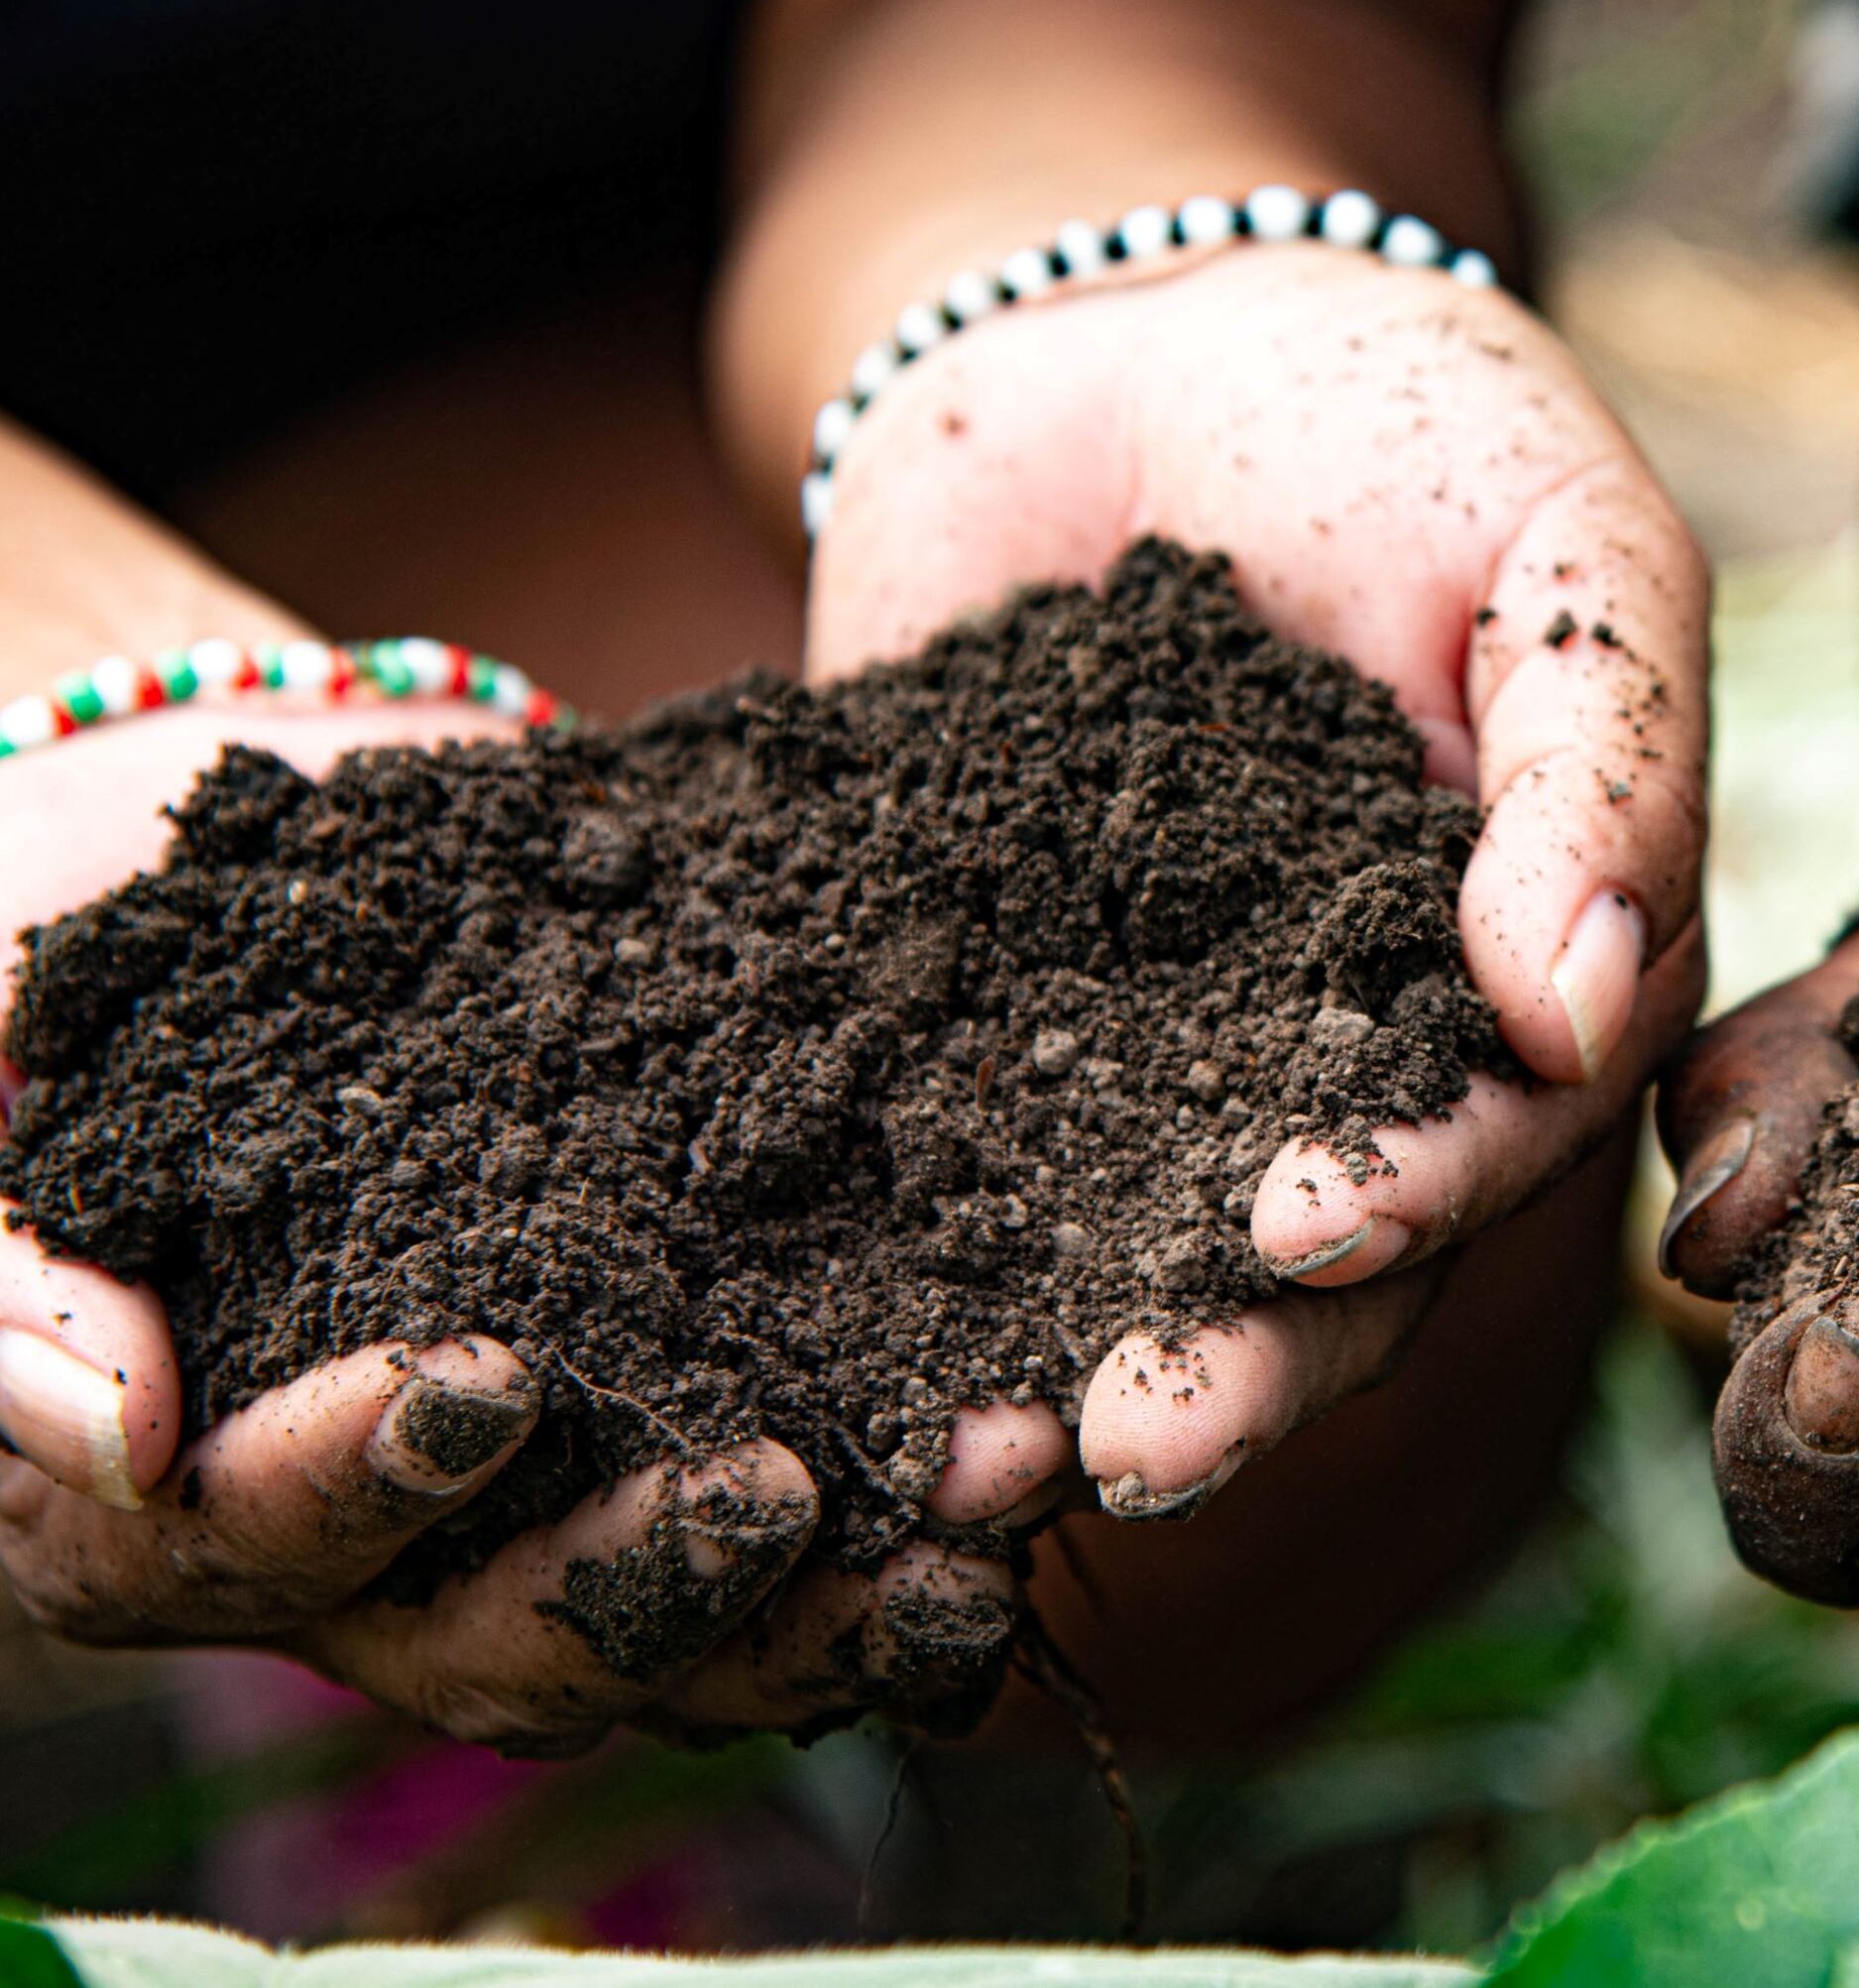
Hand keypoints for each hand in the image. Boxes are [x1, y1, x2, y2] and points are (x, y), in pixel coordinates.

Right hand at [0, 707, 1006, 1750]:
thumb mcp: (25, 1096)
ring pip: (701, 1640)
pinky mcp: (706, 1470)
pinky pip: (823, 1556)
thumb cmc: (118, 1019)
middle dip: (648, 1584)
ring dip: (853, 1590)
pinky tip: (1037, 1460)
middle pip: (504, 1652)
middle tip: (775, 1487)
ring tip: (982, 1495)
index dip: (354, 1486)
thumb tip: (110, 1434)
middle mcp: (382, 1572)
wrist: (306, 926)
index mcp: (184, 1508)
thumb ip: (19, 1263)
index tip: (481, 1378)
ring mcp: (556, 1540)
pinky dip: (928, 1523)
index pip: (248, 1547)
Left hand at [803, 239, 1707, 1527]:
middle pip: (1313, 1264)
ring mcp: (1152, 1045)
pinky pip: (939, 1149)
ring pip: (1125, 1252)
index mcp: (1520, 977)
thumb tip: (1582, 1012)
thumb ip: (1605, 762)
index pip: (1497, 1135)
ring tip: (962, 1472)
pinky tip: (816, 1350)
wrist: (1134, 323)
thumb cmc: (1409, 418)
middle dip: (1229, 1361)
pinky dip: (892, 1257)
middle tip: (1125, 1444)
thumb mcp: (1564, 544)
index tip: (1304, 1235)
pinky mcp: (972, 1008)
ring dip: (1053, 1367)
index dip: (1415, 1197)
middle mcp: (1342, 1054)